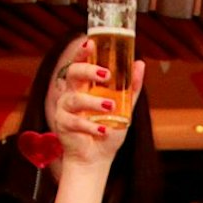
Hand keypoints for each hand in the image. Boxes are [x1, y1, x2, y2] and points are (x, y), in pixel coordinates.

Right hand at [52, 47, 145, 166]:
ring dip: (93, 102)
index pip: (80, 63)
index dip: (82, 52)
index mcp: (85, 86)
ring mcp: (65, 109)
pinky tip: (102, 130)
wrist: (97, 159)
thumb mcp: (125, 109)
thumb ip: (131, 88)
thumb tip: (140, 64)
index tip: (90, 43)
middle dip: (88, 71)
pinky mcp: (62, 125)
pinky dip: (91, 126)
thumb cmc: (108, 131)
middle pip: (73, 74)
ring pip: (75, 98)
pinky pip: (75, 121)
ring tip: (111, 107)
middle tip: (105, 74)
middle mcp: (72, 94)